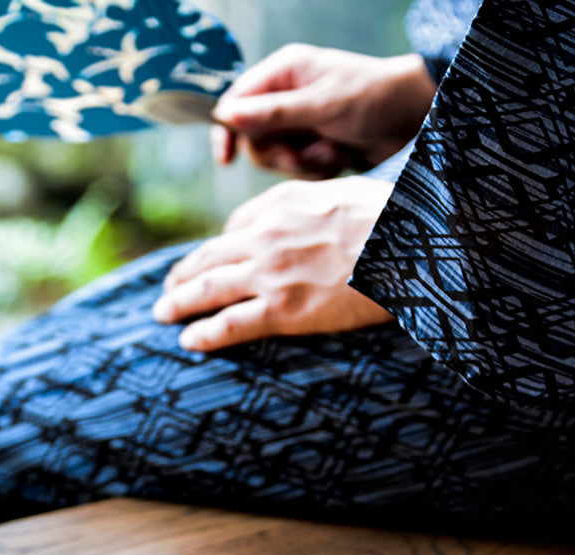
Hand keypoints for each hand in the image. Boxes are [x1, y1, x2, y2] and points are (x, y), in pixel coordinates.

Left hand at [152, 176, 393, 351]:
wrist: (411, 244)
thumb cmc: (390, 218)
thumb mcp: (342, 192)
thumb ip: (309, 204)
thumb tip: (293, 219)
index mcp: (281, 204)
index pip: (236, 226)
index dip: (220, 247)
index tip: (212, 261)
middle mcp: (266, 236)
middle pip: (209, 257)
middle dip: (183, 274)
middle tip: (167, 289)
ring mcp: (271, 274)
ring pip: (208, 289)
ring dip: (179, 302)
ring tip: (163, 313)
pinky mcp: (284, 310)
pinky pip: (231, 324)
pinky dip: (204, 333)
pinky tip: (189, 341)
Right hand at [212, 45, 435, 178]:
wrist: (415, 120)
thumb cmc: (373, 99)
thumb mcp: (322, 106)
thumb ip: (274, 114)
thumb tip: (228, 115)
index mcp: (285, 72)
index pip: (236, 101)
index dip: (229, 130)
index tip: (227, 159)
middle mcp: (287, 96)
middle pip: (253, 137)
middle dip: (280, 154)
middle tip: (308, 154)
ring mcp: (300, 122)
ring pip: (276, 157)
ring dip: (303, 163)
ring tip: (333, 153)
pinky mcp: (313, 144)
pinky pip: (297, 168)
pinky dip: (318, 169)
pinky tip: (341, 156)